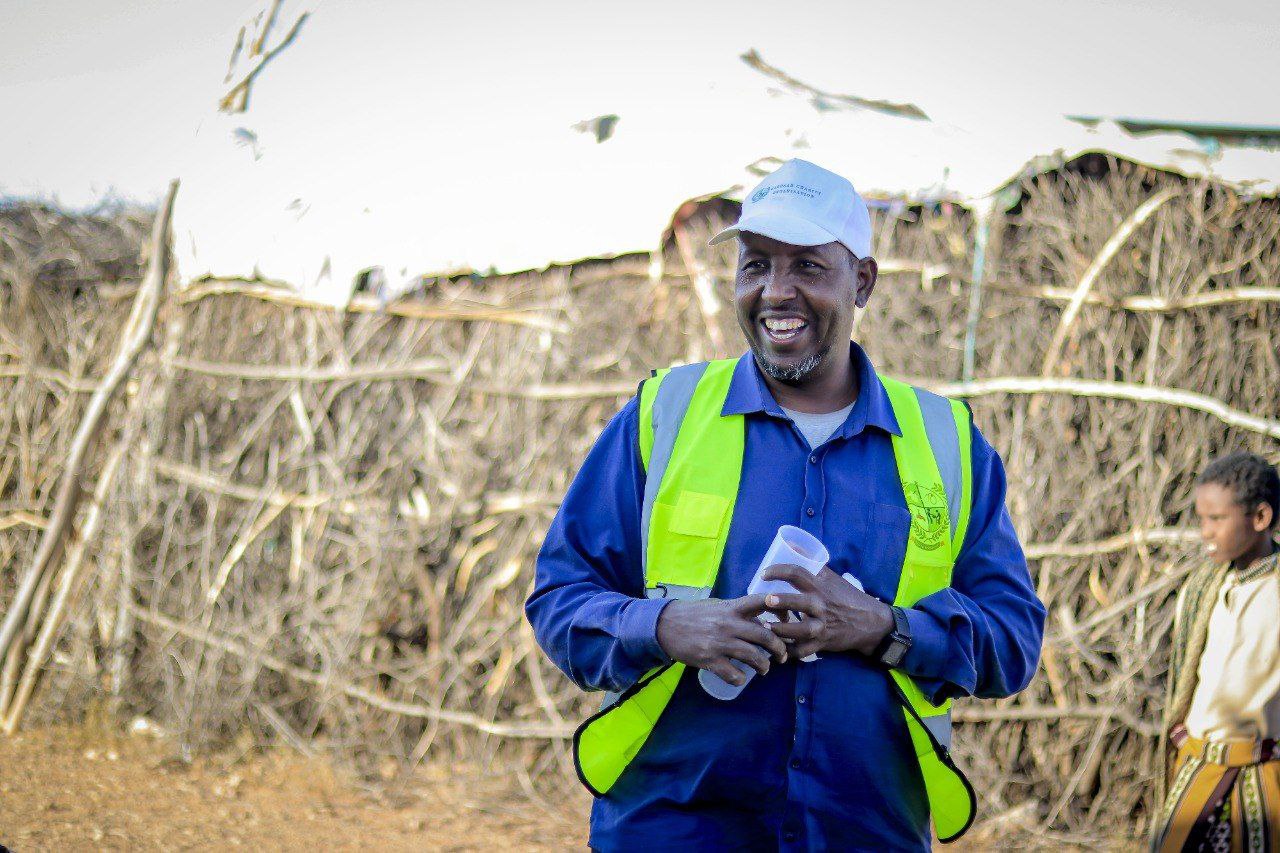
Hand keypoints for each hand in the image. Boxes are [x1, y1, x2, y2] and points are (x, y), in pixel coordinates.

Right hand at [655, 595, 789, 686]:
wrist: (665, 625)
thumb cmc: (694, 614)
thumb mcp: (717, 606)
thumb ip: (738, 612)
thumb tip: (761, 620)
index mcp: (731, 608)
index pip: (760, 602)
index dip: (779, 607)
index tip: (788, 619)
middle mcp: (728, 624)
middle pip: (765, 635)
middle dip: (778, 648)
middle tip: (781, 655)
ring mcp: (719, 643)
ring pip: (753, 656)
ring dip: (763, 666)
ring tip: (764, 669)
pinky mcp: (709, 659)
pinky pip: (733, 674)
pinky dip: (740, 679)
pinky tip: (740, 678)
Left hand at [761, 564, 894, 659]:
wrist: (870, 622)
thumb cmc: (846, 596)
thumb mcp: (831, 577)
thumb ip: (811, 564)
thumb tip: (791, 544)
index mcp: (820, 587)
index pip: (797, 574)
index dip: (779, 571)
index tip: (764, 574)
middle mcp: (821, 606)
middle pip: (799, 602)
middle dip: (782, 601)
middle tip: (767, 600)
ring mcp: (821, 626)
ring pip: (800, 630)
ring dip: (782, 629)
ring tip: (766, 626)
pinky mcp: (822, 643)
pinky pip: (804, 651)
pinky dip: (790, 652)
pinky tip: (776, 649)